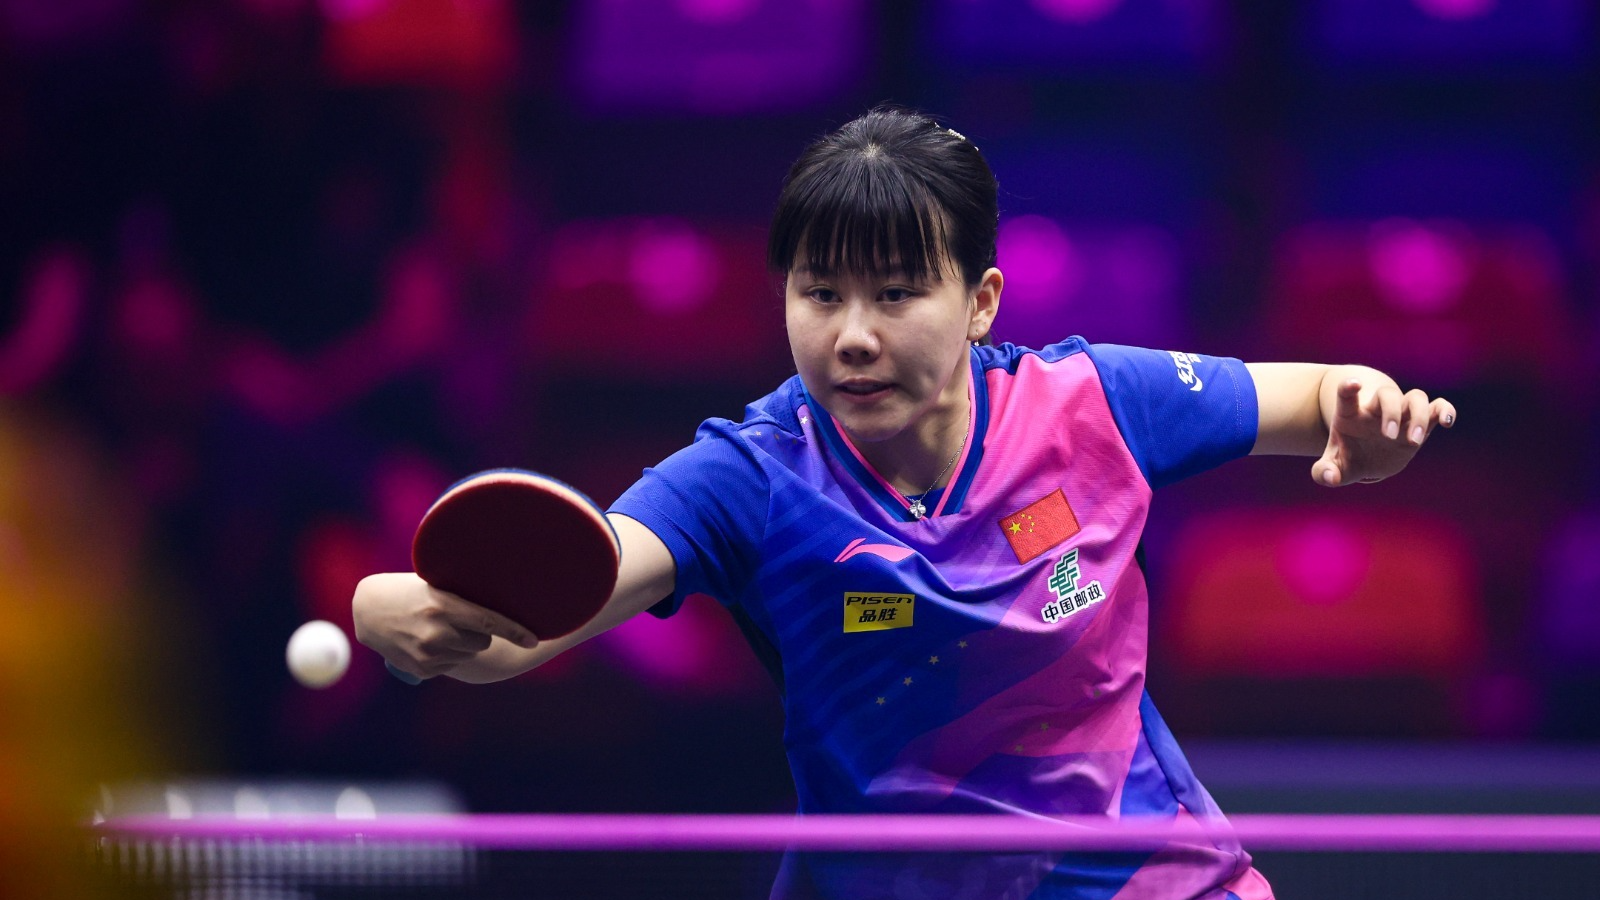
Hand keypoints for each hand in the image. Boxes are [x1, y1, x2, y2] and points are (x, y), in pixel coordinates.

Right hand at [351, 572, 537, 680]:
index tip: (533, 640)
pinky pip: (451, 664)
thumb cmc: (409, 591)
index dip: (514, 631)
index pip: (489, 621)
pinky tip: (427, 641)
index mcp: (443, 606)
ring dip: (462, 644)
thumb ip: (464, 595)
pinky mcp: (422, 669)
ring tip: (439, 628)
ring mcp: (428, 654)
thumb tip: (503, 594)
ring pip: (468, 654)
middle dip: (478, 632)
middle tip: (458, 619)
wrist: (368, 610)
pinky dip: (446, 655)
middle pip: (482, 641)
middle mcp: (437, 633)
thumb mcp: (435, 585)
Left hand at [1313, 378, 1455, 486]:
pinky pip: (1438, 407)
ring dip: (1418, 415)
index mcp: (1351, 415)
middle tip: (1388, 436)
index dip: (1348, 387)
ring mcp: (1400, 414)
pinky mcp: (1420, 424)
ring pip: (1416, 397)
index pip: (1347, 396)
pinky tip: (1447, 422)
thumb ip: (1324, 472)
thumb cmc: (1347, 457)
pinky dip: (1445, 410)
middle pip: (1388, 395)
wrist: (1367, 457)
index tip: (1352, 383)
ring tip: (1412, 442)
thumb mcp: (1333, 466)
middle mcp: (1378, 409)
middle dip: (1391, 412)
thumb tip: (1330, 477)